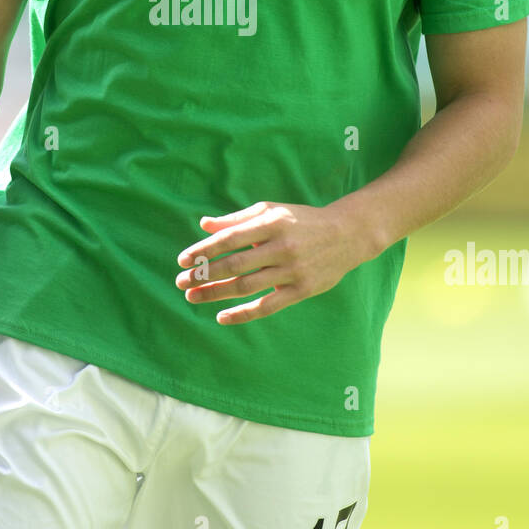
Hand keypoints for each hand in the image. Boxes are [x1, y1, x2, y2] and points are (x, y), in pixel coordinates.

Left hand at [175, 199, 369, 324]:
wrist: (347, 235)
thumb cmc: (301, 220)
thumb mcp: (271, 211)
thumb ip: (237, 219)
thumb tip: (204, 225)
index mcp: (272, 223)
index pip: (230, 238)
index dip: (204, 250)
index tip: (182, 260)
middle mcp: (281, 246)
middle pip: (235, 264)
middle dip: (204, 274)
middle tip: (181, 282)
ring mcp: (293, 270)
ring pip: (246, 286)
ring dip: (216, 293)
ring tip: (193, 297)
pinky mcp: (302, 290)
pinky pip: (267, 306)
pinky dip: (242, 314)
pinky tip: (222, 317)